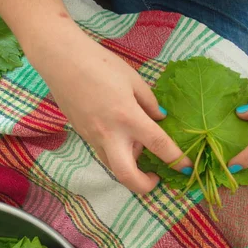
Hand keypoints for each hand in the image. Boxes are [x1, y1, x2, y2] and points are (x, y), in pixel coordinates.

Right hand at [25, 25, 191, 193]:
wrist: (61, 61)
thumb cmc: (99, 63)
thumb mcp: (132, 79)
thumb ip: (149, 102)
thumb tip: (160, 118)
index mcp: (127, 117)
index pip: (158, 145)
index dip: (176, 159)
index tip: (186, 168)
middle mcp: (109, 134)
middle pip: (127, 176)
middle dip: (144, 186)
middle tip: (156, 180)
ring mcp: (93, 138)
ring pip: (113, 167)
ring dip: (129, 168)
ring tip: (139, 150)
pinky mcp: (83, 135)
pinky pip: (103, 153)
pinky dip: (116, 153)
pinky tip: (121, 137)